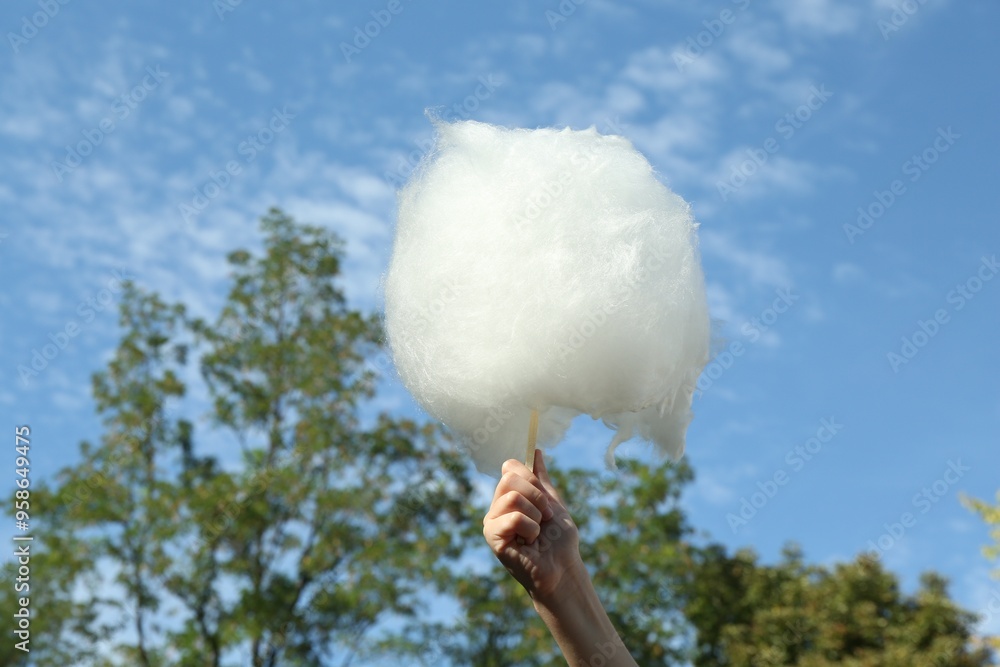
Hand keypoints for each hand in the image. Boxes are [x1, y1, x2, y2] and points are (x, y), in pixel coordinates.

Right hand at [482, 450, 583, 601]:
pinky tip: (530, 543)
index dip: (530, 477)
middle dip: (536, 496)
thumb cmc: (559, 540)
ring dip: (535, 515)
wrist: (563, 568)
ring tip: (538, 532)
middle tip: (544, 517)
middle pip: (509, 478)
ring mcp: (492, 522)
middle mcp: (496, 508)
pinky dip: (531, 529)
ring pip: (512, 497)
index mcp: (508, 497)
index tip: (545, 498)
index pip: (510, 468)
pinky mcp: (492, 538)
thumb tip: (535, 451)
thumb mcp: (553, 503)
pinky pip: (513, 518)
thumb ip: (541, 479)